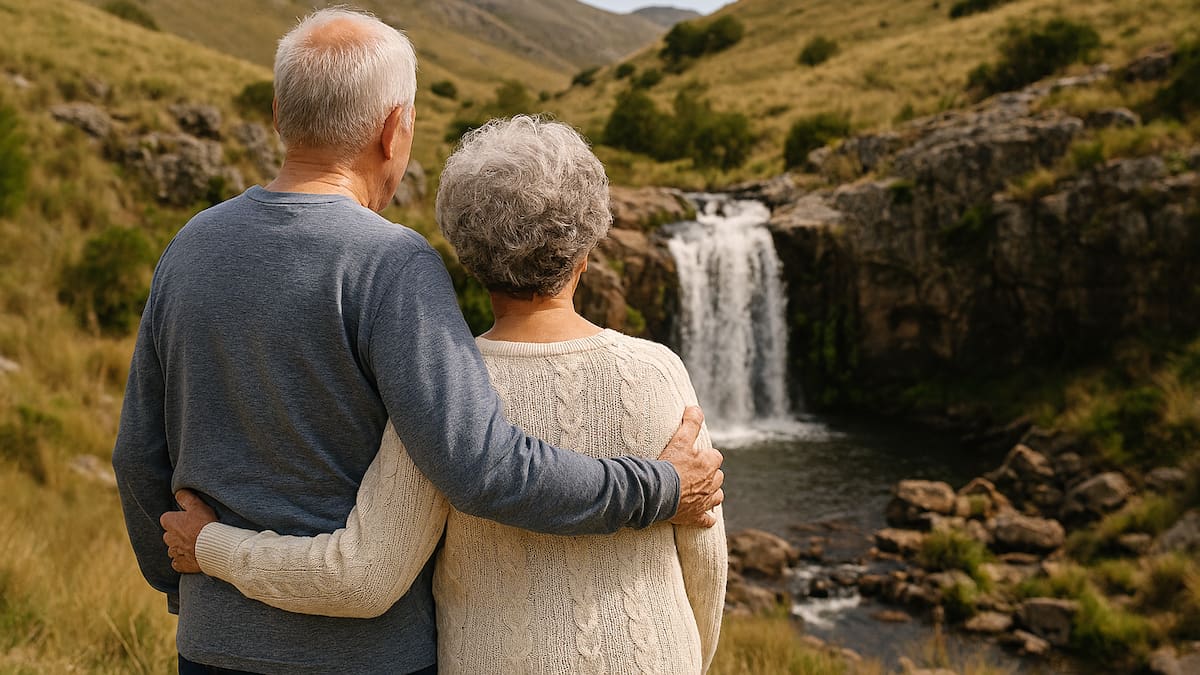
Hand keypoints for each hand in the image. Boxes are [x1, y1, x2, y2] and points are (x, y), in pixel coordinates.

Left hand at [160, 489, 216, 573]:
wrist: (214, 547)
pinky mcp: (180, 564)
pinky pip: (179, 562)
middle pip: (170, 534)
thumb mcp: (197, 505)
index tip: (190, 519)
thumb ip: (185, 496)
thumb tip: (178, 492)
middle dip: (179, 534)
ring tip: (197, 544)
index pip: (168, 518)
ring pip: (174, 549)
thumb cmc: (205, 524)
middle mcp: (168, 538)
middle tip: (195, 531)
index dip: (179, 519)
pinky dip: (185, 560)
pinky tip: (195, 556)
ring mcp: (174, 552)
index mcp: (168, 522)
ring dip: (182, 547)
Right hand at [657, 406, 723, 527]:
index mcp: (710, 464)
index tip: (695, 456)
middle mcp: (712, 484)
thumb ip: (690, 423)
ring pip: (716, 497)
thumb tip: (696, 407)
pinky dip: (707, 519)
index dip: (706, 456)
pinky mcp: (696, 517)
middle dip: (710, 474)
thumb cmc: (669, 465)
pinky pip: (706, 520)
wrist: (657, 492)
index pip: (715, 457)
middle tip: (693, 472)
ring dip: (711, 493)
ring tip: (700, 491)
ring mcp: (705, 501)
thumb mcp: (680, 439)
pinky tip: (706, 518)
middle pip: (718, 477)